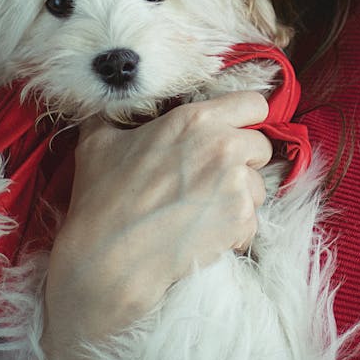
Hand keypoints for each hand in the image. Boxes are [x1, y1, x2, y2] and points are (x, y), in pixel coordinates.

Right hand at [40, 92, 271, 359]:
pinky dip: (235, 231)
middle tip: (214, 177)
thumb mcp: (99, 141)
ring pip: (258, 186)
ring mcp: (236, 184)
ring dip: (239, 198)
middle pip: (261, 146)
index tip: (234, 132)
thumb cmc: (102, 197)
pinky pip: (252, 222)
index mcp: (197, 119)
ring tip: (204, 210)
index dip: (246, 118)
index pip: (254, 104)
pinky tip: (205, 234)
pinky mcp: (240, 220)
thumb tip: (109, 103)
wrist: (107, 257)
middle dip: (244, 160)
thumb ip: (116, 115)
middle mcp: (224, 146)